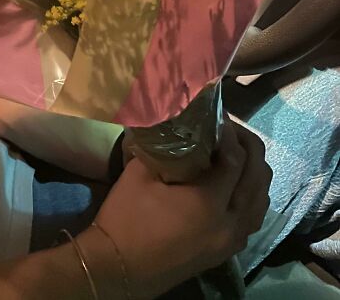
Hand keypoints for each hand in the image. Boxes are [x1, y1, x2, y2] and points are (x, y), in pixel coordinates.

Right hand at [84, 120, 271, 299]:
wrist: (119, 267)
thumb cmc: (126, 217)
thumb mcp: (140, 174)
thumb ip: (167, 146)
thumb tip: (182, 124)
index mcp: (208, 203)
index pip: (235, 158)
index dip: (229, 131)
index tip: (217, 114)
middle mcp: (230, 223)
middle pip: (257, 175)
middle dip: (247, 145)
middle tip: (228, 128)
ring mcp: (232, 240)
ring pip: (262, 198)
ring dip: (253, 170)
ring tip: (233, 151)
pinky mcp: (228, 251)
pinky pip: (254, 217)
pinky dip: (252, 194)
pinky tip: (235, 182)